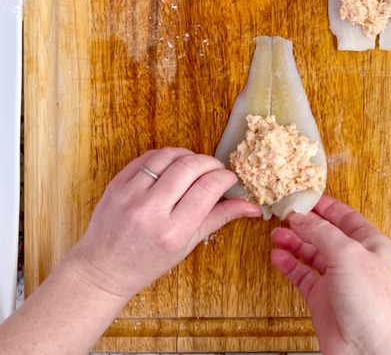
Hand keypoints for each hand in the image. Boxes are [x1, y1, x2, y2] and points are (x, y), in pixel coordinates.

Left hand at [68, 147, 261, 298]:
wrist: (104, 268)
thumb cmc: (148, 262)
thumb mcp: (188, 244)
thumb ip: (220, 218)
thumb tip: (253, 207)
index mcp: (173, 230)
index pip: (208, 188)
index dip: (225, 177)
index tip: (229, 179)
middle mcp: (151, 210)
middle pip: (190, 166)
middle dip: (210, 163)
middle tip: (216, 171)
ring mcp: (130, 195)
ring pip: (168, 156)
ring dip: (189, 156)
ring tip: (195, 167)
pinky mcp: (116, 184)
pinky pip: (147, 158)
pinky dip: (166, 156)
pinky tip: (173, 166)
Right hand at [270, 195, 390, 354]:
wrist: (370, 348)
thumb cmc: (373, 304)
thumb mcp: (348, 254)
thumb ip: (322, 232)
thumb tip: (302, 217)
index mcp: (369, 243)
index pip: (344, 215)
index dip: (323, 204)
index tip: (303, 195)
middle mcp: (354, 259)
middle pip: (325, 232)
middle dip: (304, 222)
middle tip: (282, 212)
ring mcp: (338, 279)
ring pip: (311, 253)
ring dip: (294, 241)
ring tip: (276, 232)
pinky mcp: (322, 299)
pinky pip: (302, 275)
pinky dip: (289, 264)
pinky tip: (278, 256)